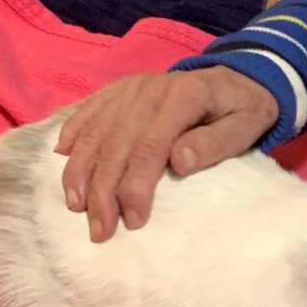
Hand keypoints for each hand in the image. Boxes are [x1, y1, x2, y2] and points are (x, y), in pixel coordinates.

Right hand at [57, 68, 278, 242]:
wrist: (238, 76)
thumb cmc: (241, 110)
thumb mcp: (245, 127)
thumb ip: (215, 143)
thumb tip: (179, 162)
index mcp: (183, 97)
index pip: (150, 147)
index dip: (137, 186)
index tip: (134, 220)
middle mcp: (149, 90)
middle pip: (116, 144)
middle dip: (103, 190)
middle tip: (99, 230)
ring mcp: (130, 89)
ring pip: (95, 132)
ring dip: (80, 171)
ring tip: (75, 206)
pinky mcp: (118, 90)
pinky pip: (87, 112)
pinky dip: (71, 136)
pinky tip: (60, 161)